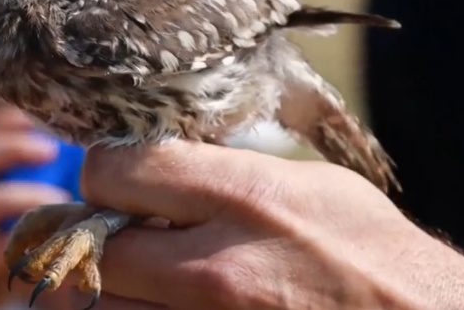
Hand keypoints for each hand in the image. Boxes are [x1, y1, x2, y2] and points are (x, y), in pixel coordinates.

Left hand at [82, 140, 463, 309]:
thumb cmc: (373, 251)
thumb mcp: (310, 183)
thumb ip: (225, 172)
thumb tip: (158, 166)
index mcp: (245, 199)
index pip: (114, 171)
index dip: (107, 171)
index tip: (119, 178)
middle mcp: (217, 269)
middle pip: (90, 246)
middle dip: (91, 232)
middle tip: (114, 228)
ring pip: (97, 306)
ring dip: (104, 284)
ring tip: (135, 268)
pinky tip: (158, 298)